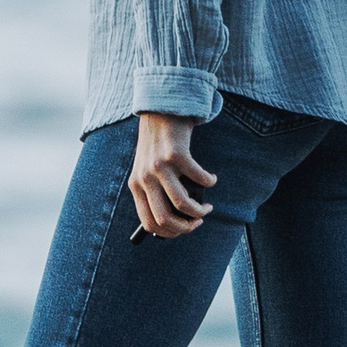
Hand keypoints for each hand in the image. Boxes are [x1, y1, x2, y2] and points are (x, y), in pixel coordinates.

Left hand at [129, 112, 216, 237]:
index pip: (149, 223)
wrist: (159, 114)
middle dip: (187, 227)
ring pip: (183, 204)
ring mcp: (159, 167)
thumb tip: (178, 222)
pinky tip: (211, 178)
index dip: (170, 233)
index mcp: (135, 186)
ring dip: (200, 210)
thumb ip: (156, 194)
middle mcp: (144, 178)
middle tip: (199, 220)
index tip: (185, 229)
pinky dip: (209, 182)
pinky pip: (199, 179)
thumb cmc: (158, 147)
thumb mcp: (148, 172)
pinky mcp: (176, 155)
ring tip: (207, 206)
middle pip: (165, 219)